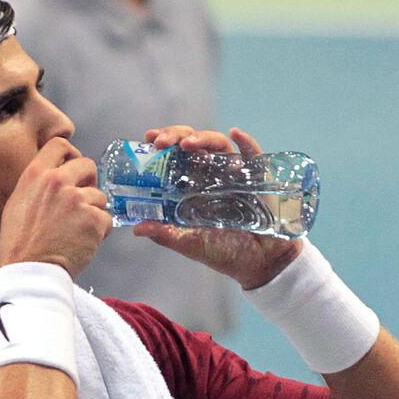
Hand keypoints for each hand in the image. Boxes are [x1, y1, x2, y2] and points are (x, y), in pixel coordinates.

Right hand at [0, 137, 110, 277]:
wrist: (30, 270)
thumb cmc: (20, 243)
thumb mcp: (18, 203)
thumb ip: (38, 185)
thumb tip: (54, 177)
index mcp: (35, 174)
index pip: (60, 144)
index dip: (72, 155)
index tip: (74, 167)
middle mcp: (57, 182)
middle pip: (87, 165)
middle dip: (90, 182)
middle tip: (84, 200)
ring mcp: (77, 200)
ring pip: (100, 196)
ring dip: (94, 212)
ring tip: (78, 230)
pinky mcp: (93, 219)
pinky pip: (107, 220)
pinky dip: (100, 232)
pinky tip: (84, 242)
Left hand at [131, 125, 301, 289]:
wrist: (261, 264)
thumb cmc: (227, 253)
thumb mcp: (192, 245)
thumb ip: (166, 236)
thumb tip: (137, 228)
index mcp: (193, 186)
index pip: (174, 156)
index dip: (162, 144)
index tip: (148, 141)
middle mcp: (211, 175)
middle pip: (192, 143)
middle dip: (175, 135)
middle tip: (160, 142)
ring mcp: (235, 174)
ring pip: (218, 144)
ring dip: (201, 138)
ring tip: (187, 144)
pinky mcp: (258, 179)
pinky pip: (254, 155)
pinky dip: (246, 142)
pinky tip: (237, 134)